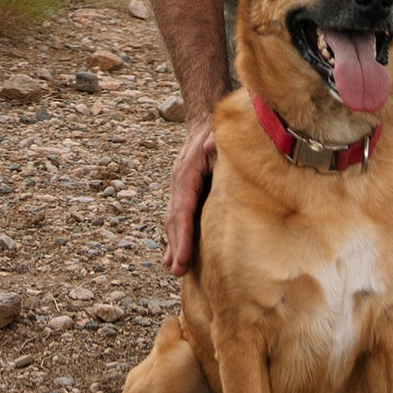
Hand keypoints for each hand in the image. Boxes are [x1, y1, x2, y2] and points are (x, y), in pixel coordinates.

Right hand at [160, 120, 216, 274]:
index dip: (183, 235)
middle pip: (174, 218)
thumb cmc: (216, 131)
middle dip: (176, 246)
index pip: (183, 208)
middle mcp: (178, 182)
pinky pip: (178, 217)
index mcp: (187, 172)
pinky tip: (176, 255)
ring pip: (173, 220)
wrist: (204, 121)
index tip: (183, 258)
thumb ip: (218, 147)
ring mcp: (178, 187)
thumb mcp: (219, 136)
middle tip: (178, 272)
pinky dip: (176, 236)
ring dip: (174, 244)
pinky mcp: (183, 191)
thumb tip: (214, 149)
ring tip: (175, 269)